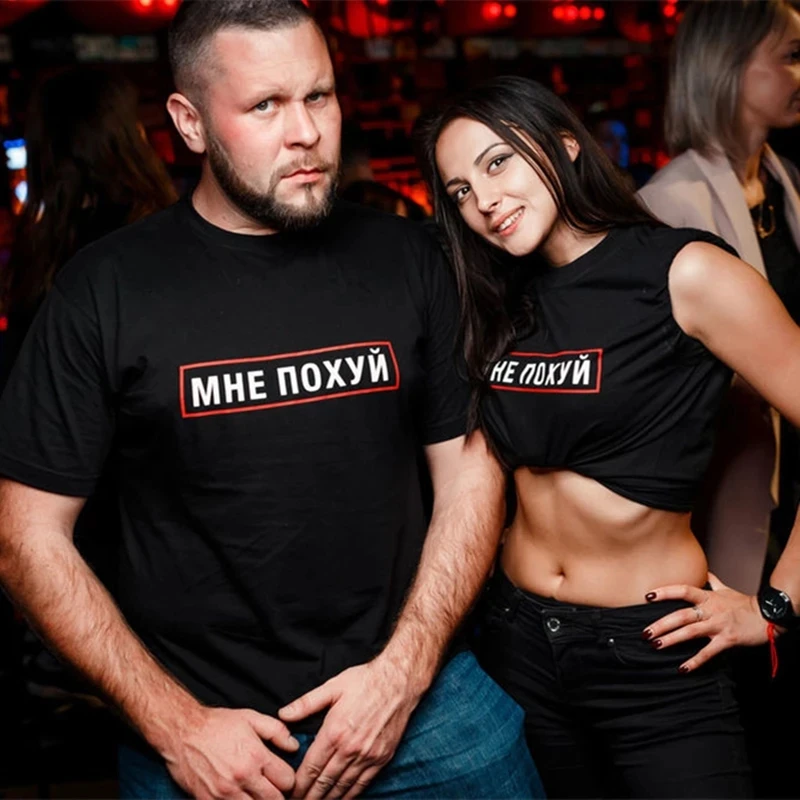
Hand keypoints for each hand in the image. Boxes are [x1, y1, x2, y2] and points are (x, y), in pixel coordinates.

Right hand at [162, 706, 298, 799]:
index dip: (288, 780)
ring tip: (256, 793)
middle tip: (272, 788)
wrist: (182, 731)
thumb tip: (294, 746)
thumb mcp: (251, 718)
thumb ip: (277, 731)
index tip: (282, 777)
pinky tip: (240, 796)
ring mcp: (224, 793)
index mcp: (256, 756)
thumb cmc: (217, 724)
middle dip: (277, 795)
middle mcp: (242, 777)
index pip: (287, 781)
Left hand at [278, 656, 422, 798]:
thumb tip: (283, 714)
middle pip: (324, 782)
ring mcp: (367, 756)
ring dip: (327, 799)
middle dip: (309, 796)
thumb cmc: (364, 681)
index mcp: (334, 732)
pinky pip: (362, 784)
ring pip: (342, 787)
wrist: (399, 682)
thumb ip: (306, 703)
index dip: (298, 784)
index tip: (288, 792)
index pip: (311, 767)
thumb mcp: (332, 686)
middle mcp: (350, 748)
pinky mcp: (381, 759)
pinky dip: (349, 796)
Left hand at [643, 572, 769, 671]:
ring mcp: (718, 625)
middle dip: (661, 624)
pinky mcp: (727, 639)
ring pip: (690, 632)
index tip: (647, 596)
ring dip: (671, 639)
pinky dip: (695, 661)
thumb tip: (706, 572)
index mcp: (708, 597)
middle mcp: (710, 610)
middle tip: (645, 632)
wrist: (769, 616)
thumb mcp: (727, 590)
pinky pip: (708, 652)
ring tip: (655, 645)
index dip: (664, 592)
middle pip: (681, 615)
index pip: (682, 590)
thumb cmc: (745, 604)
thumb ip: (713, 581)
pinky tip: (682, 668)